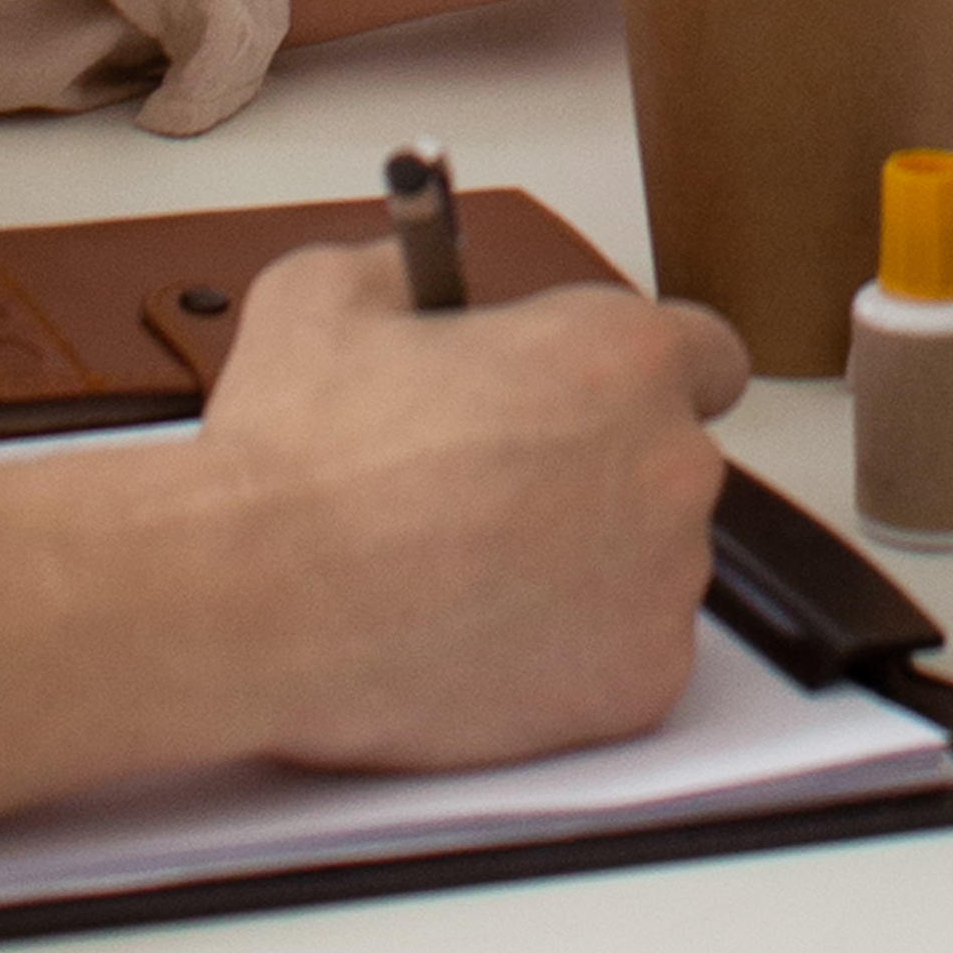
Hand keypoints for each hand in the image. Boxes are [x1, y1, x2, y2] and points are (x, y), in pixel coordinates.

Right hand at [194, 238, 747, 767]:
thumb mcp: (328, 290)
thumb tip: (413, 274)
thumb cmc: (296, 461)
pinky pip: (628, 661)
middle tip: (499, 496)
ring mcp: (660, 583)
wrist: (250, 601)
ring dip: (585, 567)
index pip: (703, 356)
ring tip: (471, 573)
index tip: (590, 402)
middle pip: (668, 464)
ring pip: (648, 567)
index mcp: (621, 355)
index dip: (632, 378)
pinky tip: (484, 636)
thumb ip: (405, 268)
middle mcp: (668, 464)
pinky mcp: (634, 684)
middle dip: (598, 476)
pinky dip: (572, 658)